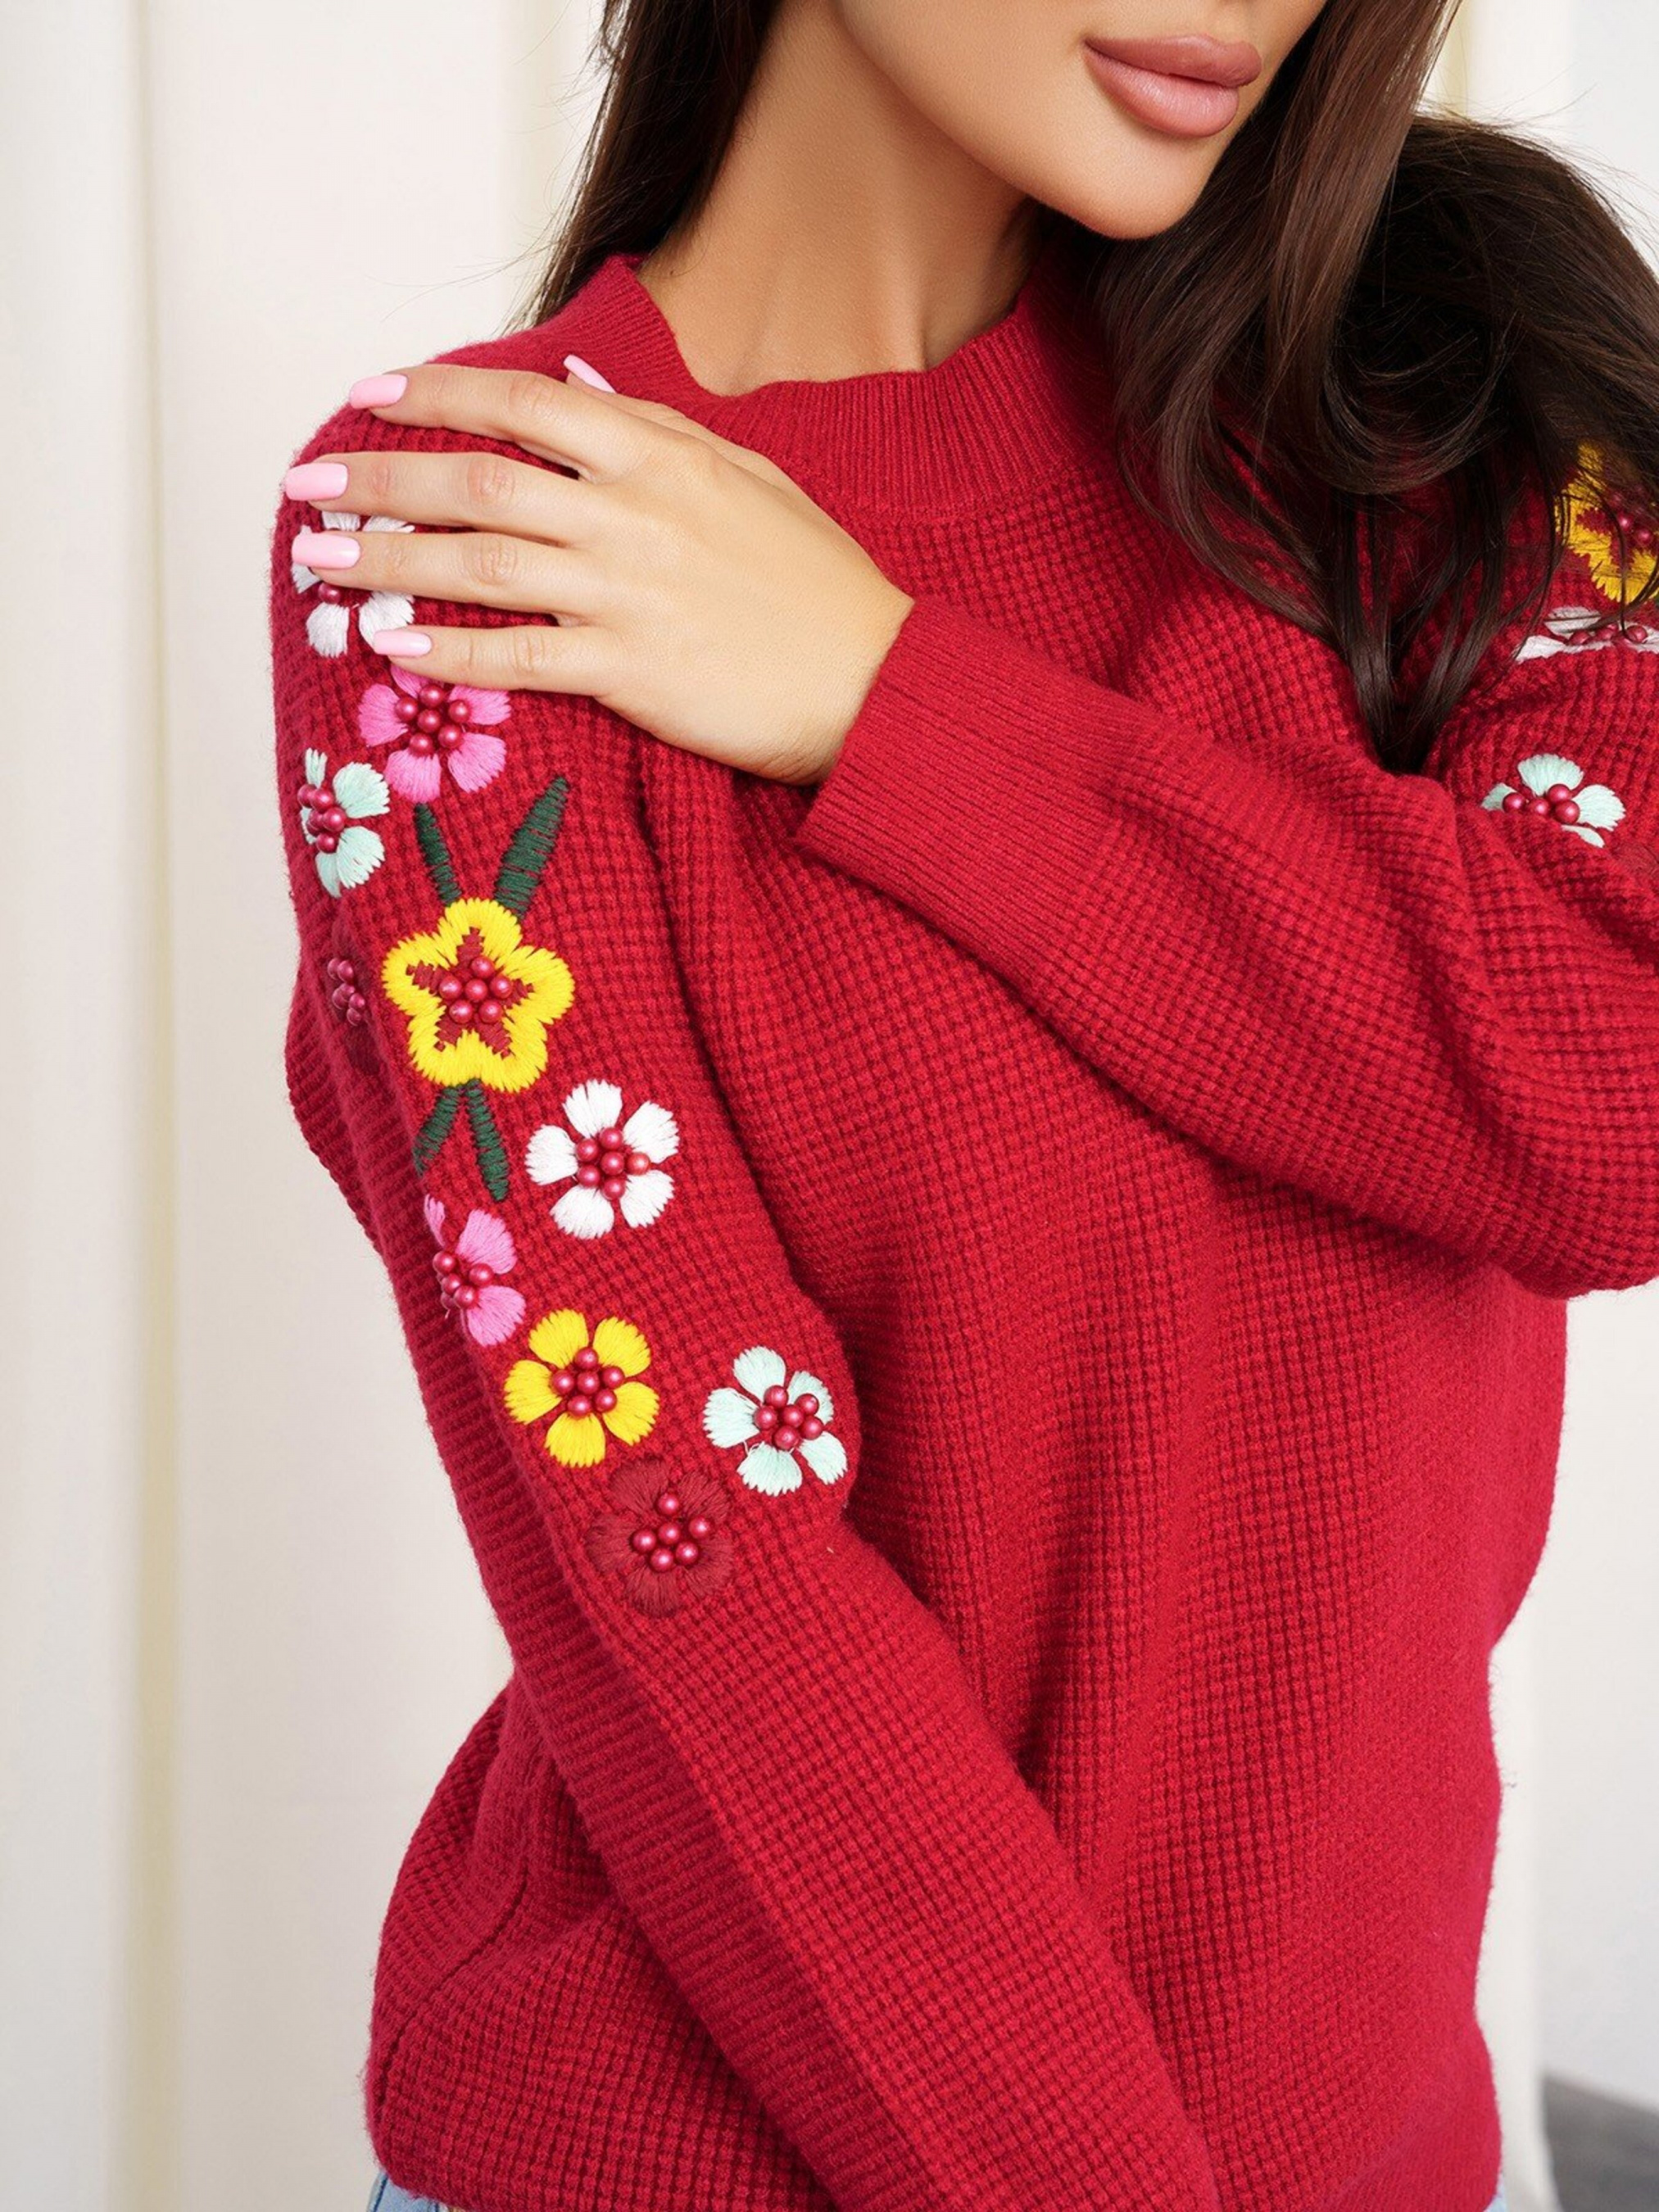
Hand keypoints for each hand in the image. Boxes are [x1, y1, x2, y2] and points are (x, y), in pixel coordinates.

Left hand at [284, 362, 915, 785]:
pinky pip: (520, 657)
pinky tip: (395, 647)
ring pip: (483, 566)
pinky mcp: (631, 673)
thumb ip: (656, 433)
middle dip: (382, 479)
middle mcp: (634, 517)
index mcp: (661, 457)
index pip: (524, 405)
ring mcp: (629, 595)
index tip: (368, 399)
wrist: (875, 682)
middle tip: (310, 486)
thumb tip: (571, 392)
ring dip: (391, 562)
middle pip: (480, 483)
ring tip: (321, 563)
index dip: (436, 395)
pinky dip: (451, 652)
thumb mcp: (750, 476)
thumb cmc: (818, 585)